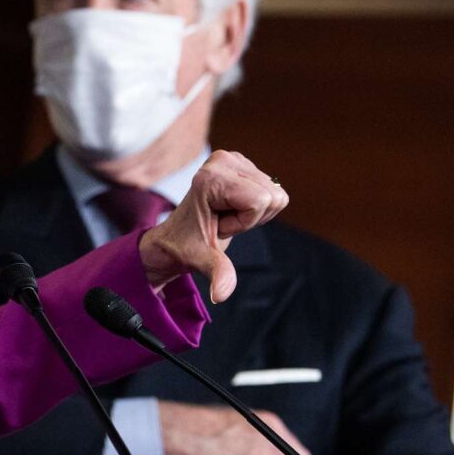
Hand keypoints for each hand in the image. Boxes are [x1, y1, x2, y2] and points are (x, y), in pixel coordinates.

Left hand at [140, 150, 287, 302]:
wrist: (176, 236)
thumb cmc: (186, 245)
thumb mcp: (203, 259)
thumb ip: (218, 272)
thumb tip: (221, 295)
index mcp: (210, 178)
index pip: (260, 200)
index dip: (244, 221)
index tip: (219, 224)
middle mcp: (222, 160)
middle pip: (272, 195)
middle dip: (251, 216)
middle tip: (223, 221)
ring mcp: (233, 159)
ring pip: (277, 194)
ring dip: (254, 212)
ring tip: (226, 216)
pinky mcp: (242, 164)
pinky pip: (275, 190)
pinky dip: (257, 206)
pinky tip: (233, 209)